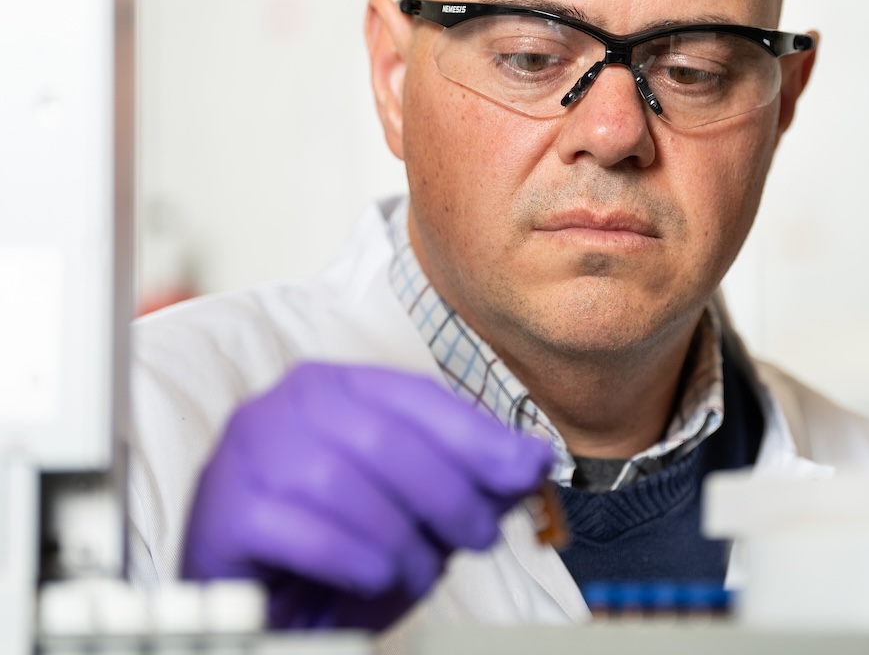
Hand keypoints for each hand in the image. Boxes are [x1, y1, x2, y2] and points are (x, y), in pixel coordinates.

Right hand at [180, 362, 553, 629]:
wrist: (251, 594)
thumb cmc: (336, 540)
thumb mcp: (411, 504)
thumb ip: (466, 477)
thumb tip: (532, 458)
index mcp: (332, 385)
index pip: (415, 396)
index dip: (476, 434)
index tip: (526, 469)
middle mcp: (284, 406)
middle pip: (383, 437)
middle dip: (447, 492)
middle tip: (480, 537)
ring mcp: (245, 455)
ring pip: (340, 483)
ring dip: (400, 537)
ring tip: (421, 571)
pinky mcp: (223, 514)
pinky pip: (301, 531)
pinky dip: (354, 559)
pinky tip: (375, 578)